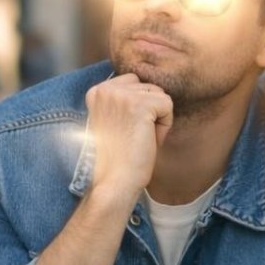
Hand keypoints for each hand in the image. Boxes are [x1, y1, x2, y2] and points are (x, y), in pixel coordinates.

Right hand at [86, 73, 172, 199]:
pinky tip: (148, 140)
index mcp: (96, 92)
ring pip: (160, 95)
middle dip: (150, 111)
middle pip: (148, 87)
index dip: (139, 109)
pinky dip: (165, 126)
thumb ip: (123, 101)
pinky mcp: (139, 104)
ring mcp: (121, 94)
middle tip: (135, 136)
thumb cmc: (118, 158)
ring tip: (140, 138)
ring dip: (157, 119)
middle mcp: (105, 89)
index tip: (126, 131)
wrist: (115, 181)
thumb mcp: (115, 120)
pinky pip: (168, 104)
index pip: (133, 83)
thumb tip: (149, 87)